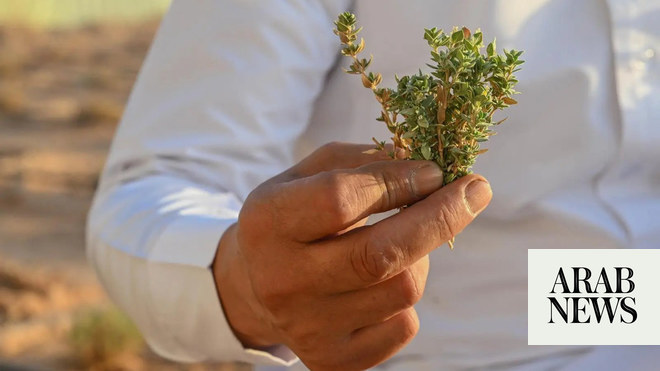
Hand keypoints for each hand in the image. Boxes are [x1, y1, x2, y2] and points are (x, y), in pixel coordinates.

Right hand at [212, 142, 491, 370]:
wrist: (256, 284)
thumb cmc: (294, 216)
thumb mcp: (310, 173)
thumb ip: (365, 161)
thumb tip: (432, 169)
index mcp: (269, 222)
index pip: (342, 199)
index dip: (400, 181)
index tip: (436, 171)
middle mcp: (282, 279)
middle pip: (381, 254)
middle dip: (441, 218)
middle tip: (475, 192)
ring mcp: (307, 327)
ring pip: (403, 289)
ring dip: (421, 256)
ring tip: (404, 241)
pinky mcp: (331, 360)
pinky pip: (403, 326)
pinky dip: (407, 296)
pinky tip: (384, 281)